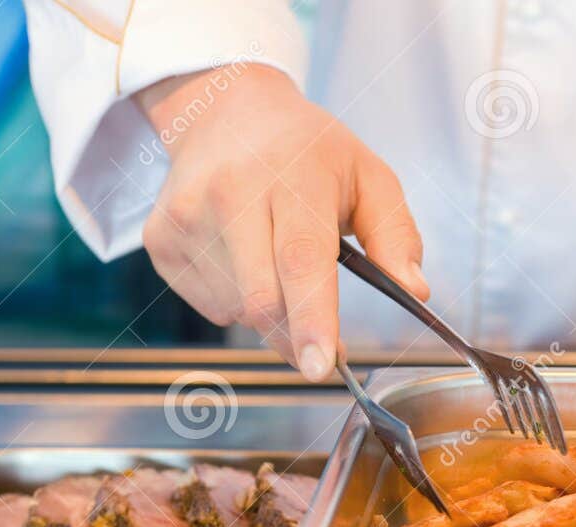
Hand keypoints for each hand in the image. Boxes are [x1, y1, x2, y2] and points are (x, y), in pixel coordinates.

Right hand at [137, 65, 428, 380]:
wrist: (227, 112)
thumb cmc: (309, 153)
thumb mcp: (369, 178)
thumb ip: (396, 236)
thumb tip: (415, 290)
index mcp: (293, 176)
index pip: (300, 259)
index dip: (311, 319)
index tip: (320, 366)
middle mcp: (231, 192)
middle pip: (264, 300)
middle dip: (298, 335)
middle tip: (323, 340)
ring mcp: (187, 216)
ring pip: (238, 311)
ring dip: (270, 312)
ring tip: (275, 260)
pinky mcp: (160, 239)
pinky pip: (211, 306)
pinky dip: (237, 301)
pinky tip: (243, 259)